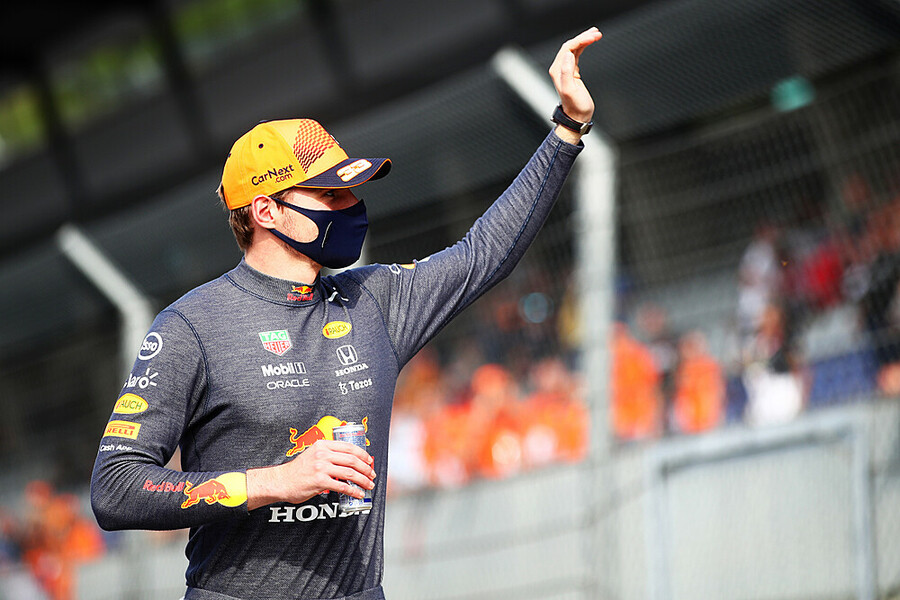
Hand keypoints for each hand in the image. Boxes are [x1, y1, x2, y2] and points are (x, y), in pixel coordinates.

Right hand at [246, 440, 375, 509]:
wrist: (282, 481)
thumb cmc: (298, 470)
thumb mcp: (313, 454)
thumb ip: (328, 454)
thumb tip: (348, 460)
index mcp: (323, 445)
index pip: (349, 447)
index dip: (363, 454)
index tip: (369, 461)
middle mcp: (323, 454)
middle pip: (352, 460)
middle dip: (366, 468)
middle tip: (372, 475)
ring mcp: (321, 467)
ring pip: (350, 473)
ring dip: (363, 480)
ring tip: (368, 485)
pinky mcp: (320, 481)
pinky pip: (342, 486)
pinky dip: (353, 491)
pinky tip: (358, 494)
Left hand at [548, 27, 601, 125]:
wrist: (577, 117)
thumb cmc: (575, 106)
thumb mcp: (570, 89)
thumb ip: (567, 71)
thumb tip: (568, 54)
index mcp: (557, 70)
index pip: (568, 48)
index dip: (581, 39)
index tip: (594, 36)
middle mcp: (559, 68)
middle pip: (570, 46)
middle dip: (583, 37)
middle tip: (597, 32)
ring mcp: (565, 69)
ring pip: (574, 48)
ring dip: (585, 40)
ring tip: (597, 34)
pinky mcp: (572, 72)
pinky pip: (577, 54)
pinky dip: (584, 46)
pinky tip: (591, 42)